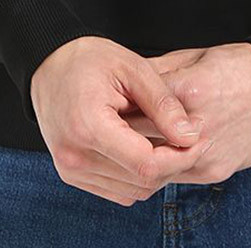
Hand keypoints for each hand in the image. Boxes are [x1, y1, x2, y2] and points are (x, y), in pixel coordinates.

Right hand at [29, 36, 213, 206]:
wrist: (49, 64)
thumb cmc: (89, 59)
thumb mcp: (132, 68)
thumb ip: (162, 103)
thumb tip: (191, 136)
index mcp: (88, 127)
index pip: (146, 164)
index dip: (182, 156)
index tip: (201, 137)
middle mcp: (75, 157)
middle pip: (142, 181)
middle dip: (176, 162)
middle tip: (193, 134)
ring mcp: (71, 169)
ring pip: (132, 190)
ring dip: (159, 171)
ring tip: (170, 138)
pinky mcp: (72, 174)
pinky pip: (117, 190)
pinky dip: (139, 176)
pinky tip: (147, 147)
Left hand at [118, 42, 250, 182]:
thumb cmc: (242, 65)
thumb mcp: (196, 55)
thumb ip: (159, 71)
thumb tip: (126, 80)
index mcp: (189, 91)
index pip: (136, 107)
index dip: (115, 108)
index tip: (105, 104)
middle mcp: (196, 127)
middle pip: (140, 141)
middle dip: (121, 136)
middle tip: (107, 128)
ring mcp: (207, 154)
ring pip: (155, 167)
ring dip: (139, 158)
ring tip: (125, 145)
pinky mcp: (217, 170)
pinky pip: (177, 177)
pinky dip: (161, 168)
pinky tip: (152, 155)